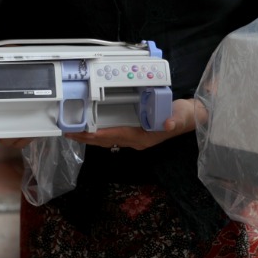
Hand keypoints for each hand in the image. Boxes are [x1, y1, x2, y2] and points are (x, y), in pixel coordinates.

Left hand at [66, 98, 200, 151]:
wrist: (189, 119)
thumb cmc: (183, 117)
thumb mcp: (180, 116)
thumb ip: (173, 120)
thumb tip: (167, 124)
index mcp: (143, 137)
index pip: (117, 136)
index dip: (99, 134)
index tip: (83, 132)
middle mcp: (136, 140)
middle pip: (106, 141)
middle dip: (87, 137)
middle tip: (68, 132)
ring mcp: (134, 138)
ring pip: (107, 140)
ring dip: (90, 136)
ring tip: (73, 131)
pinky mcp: (134, 134)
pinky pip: (112, 136)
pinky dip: (99, 133)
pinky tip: (90, 128)